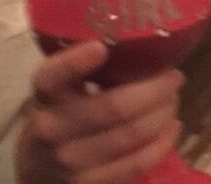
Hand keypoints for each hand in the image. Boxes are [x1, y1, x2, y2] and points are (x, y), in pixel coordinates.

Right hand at [17, 41, 183, 183]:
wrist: (36, 171)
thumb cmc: (59, 112)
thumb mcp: (59, 89)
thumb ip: (84, 68)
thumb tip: (137, 40)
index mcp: (44, 94)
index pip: (53, 76)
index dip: (76, 63)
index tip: (101, 48)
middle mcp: (53, 127)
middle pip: (113, 107)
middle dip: (153, 89)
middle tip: (174, 76)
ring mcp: (71, 162)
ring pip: (130, 136)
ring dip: (162, 114)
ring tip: (174, 99)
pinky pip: (136, 164)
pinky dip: (161, 143)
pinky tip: (171, 127)